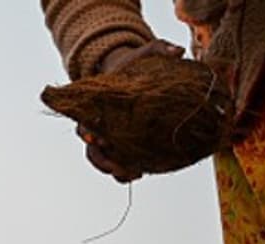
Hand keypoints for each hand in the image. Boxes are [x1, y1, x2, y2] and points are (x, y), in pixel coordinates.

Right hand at [79, 39, 186, 182]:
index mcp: (96, 103)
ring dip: (115, 169)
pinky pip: (116, 161)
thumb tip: (179, 51)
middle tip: (117, 166)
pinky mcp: (119, 143)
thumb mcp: (147, 52)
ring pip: (102, 158)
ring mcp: (107, 136)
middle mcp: (97, 123)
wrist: (131, 74)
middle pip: (92, 147)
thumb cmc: (136, 64)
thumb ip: (161, 48)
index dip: (88, 131)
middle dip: (103, 159)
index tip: (97, 138)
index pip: (85, 121)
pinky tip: (140, 173)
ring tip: (134, 175)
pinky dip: (124, 171)